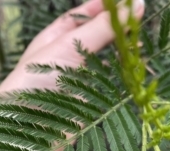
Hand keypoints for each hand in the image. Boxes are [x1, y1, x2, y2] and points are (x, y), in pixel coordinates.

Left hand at [0, 0, 144, 93]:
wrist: (28, 119)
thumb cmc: (36, 78)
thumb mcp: (68, 45)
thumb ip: (101, 27)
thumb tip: (134, 6)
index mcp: (55, 38)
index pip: (80, 15)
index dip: (102, 7)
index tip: (125, 1)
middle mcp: (66, 55)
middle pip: (94, 36)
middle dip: (115, 29)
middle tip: (139, 20)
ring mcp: (76, 76)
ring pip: (102, 59)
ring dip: (120, 52)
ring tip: (140, 45)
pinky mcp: (85, 96)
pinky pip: (105, 82)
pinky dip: (119, 75)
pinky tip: (132, 69)